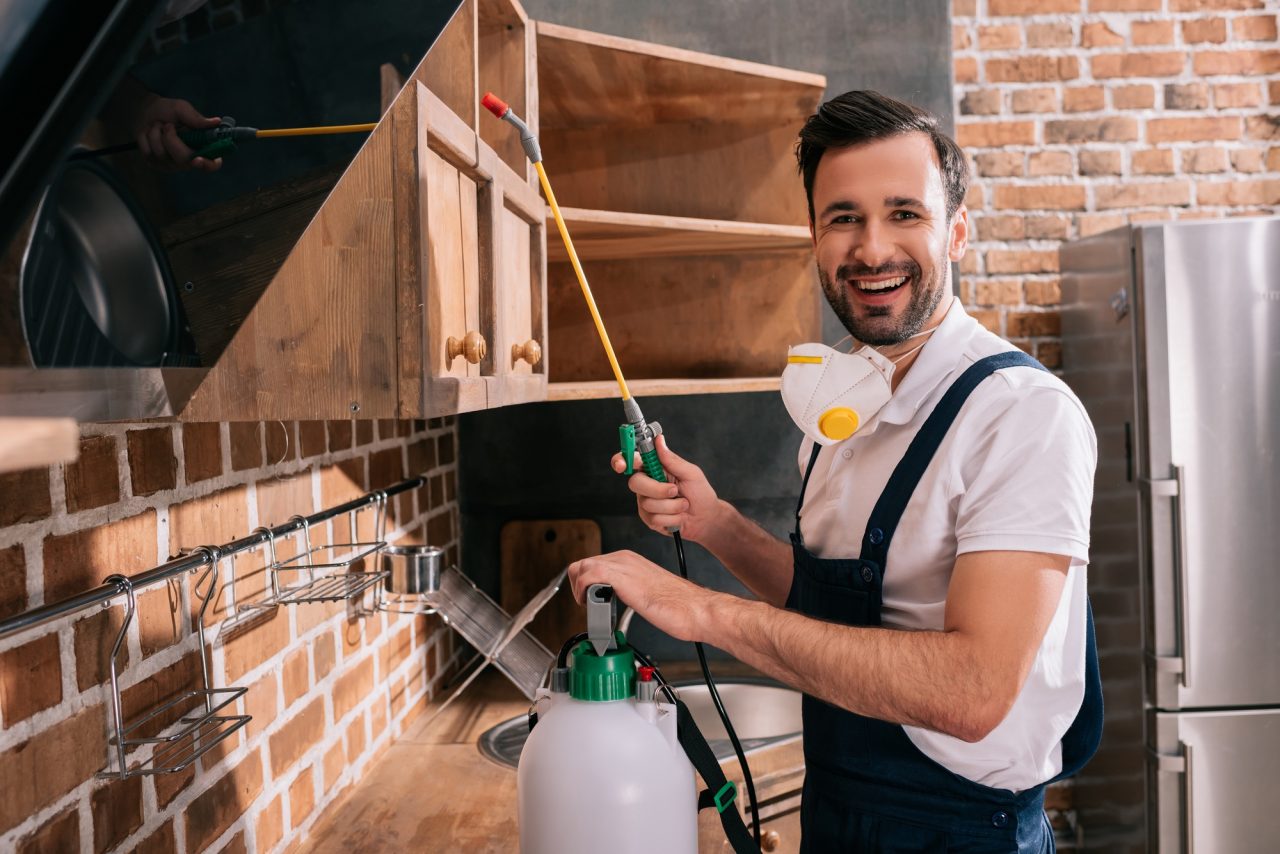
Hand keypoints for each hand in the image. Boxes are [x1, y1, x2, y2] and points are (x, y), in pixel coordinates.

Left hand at [134, 95, 222, 171]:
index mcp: (203, 148)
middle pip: (184, 159)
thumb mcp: (183, 110)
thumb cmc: (168, 111)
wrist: (146, 111)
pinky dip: (145, 139)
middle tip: (168, 125)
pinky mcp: (155, 164)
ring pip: (162, 155)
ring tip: (158, 127)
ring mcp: (172, 165)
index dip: (207, 164)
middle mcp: (190, 160)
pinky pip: (149, 154)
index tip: (198, 159)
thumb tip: (217, 122)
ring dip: (156, 135)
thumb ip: (197, 119)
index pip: (212, 165)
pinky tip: (149, 134)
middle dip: (171, 139)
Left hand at [567, 550, 712, 642]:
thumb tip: (615, 601)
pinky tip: (592, 603)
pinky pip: (589, 574)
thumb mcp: (646, 592)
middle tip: (588, 604)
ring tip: (589, 606)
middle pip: (583, 563)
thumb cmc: (679, 606)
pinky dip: (583, 590)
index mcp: (630, 560)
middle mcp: (625, 559)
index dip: (585, 584)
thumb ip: (629, 591)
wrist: (695, 609)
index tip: (590, 600)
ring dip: (579, 588)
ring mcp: (624, 566)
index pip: (592, 564)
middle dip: (578, 585)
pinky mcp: (623, 578)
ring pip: (582, 566)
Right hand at [611, 435, 723, 543]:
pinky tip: (678, 517)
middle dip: (657, 489)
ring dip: (672, 506)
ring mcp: (646, 502)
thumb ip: (672, 459)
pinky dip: (672, 518)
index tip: (621, 465)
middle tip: (675, 490)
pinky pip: (654, 518)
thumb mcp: (691, 473)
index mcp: (655, 468)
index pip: (632, 461)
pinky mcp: (649, 518)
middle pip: (635, 483)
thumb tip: (659, 440)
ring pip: (648, 503)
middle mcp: (647, 484)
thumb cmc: (700, 493)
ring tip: (683, 505)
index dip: (621, 460)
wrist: (706, 518)